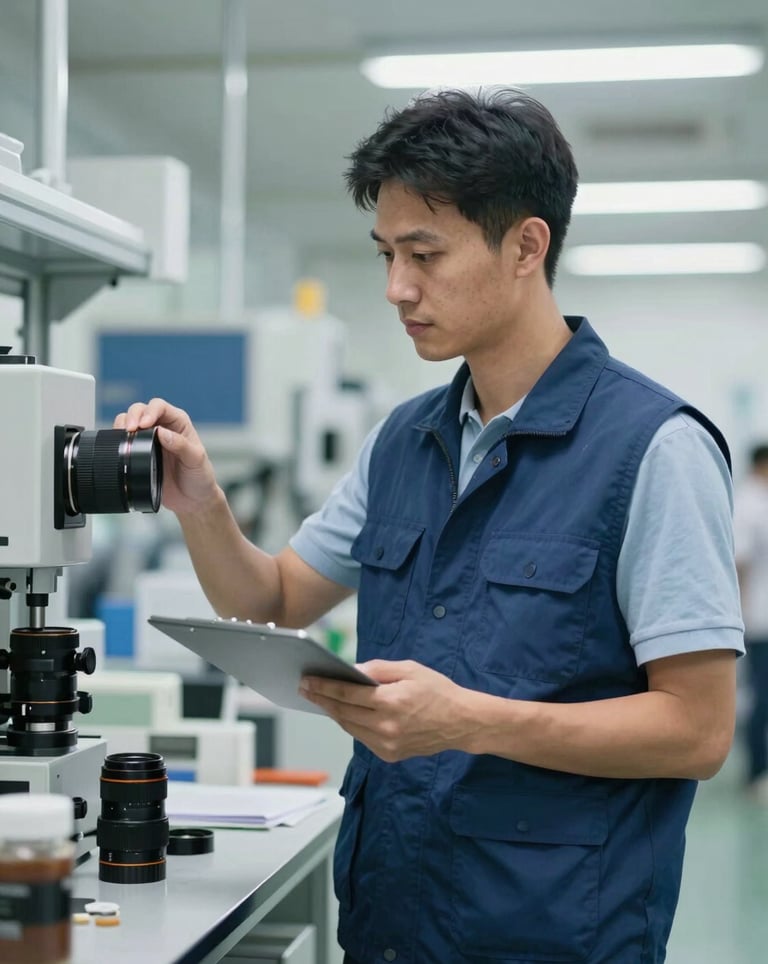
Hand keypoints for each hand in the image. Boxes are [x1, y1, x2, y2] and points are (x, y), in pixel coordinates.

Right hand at [114, 398, 217, 514]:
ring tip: (123, 437)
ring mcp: (148, 440)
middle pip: (140, 410)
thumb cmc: (199, 477)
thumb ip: (181, 445)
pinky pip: (123, 441)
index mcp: (178, 423)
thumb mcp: (196, 460)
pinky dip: (118, 440)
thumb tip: (162, 432)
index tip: (144, 424)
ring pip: (129, 423)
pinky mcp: (137, 454)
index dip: (150, 411)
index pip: (160, 407)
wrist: (191, 500)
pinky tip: (119, 446)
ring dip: (122, 426)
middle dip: (132, 416)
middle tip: (130, 429)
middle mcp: (162, 427)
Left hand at [299, 659, 479, 761]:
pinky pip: (363, 738)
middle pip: (343, 712)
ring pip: (350, 728)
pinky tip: (344, 713)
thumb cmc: (437, 690)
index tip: (306, 681)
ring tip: (321, 700)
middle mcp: (386, 727)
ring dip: (334, 713)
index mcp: (391, 702)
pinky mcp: (390, 755)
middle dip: (322, 699)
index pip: (347, 694)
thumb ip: (378, 669)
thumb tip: (351, 670)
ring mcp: (387, 745)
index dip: (324, 687)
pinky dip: (352, 725)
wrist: (462, 722)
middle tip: (305, 689)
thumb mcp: (409, 669)